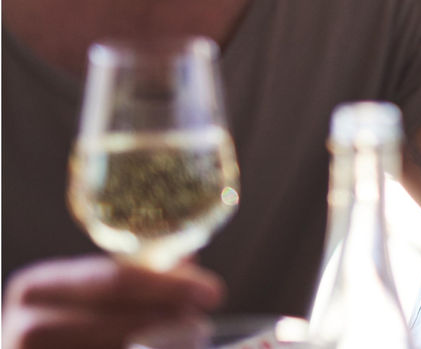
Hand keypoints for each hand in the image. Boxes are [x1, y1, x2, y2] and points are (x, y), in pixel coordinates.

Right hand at [3, 257, 222, 348]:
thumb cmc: (64, 324)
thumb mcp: (89, 294)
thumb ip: (135, 276)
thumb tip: (191, 262)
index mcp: (37, 286)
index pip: (113, 280)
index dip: (168, 286)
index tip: (212, 293)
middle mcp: (25, 325)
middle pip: (116, 323)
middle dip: (168, 321)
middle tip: (202, 322)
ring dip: (158, 345)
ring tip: (189, 338)